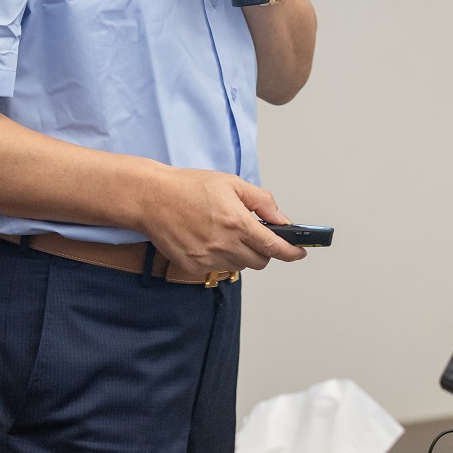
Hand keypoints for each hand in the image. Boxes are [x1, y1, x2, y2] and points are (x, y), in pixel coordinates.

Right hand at [136, 165, 305, 274]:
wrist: (152, 198)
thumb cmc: (189, 187)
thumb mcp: (232, 183)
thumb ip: (261, 201)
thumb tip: (282, 219)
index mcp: (237, 222)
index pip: (274, 247)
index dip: (291, 252)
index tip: (300, 252)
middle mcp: (224, 245)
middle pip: (259, 261)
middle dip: (264, 251)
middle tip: (257, 235)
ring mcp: (208, 258)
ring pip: (239, 266)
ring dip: (242, 254)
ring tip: (227, 233)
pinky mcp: (193, 266)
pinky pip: (218, 268)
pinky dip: (221, 258)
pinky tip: (211, 239)